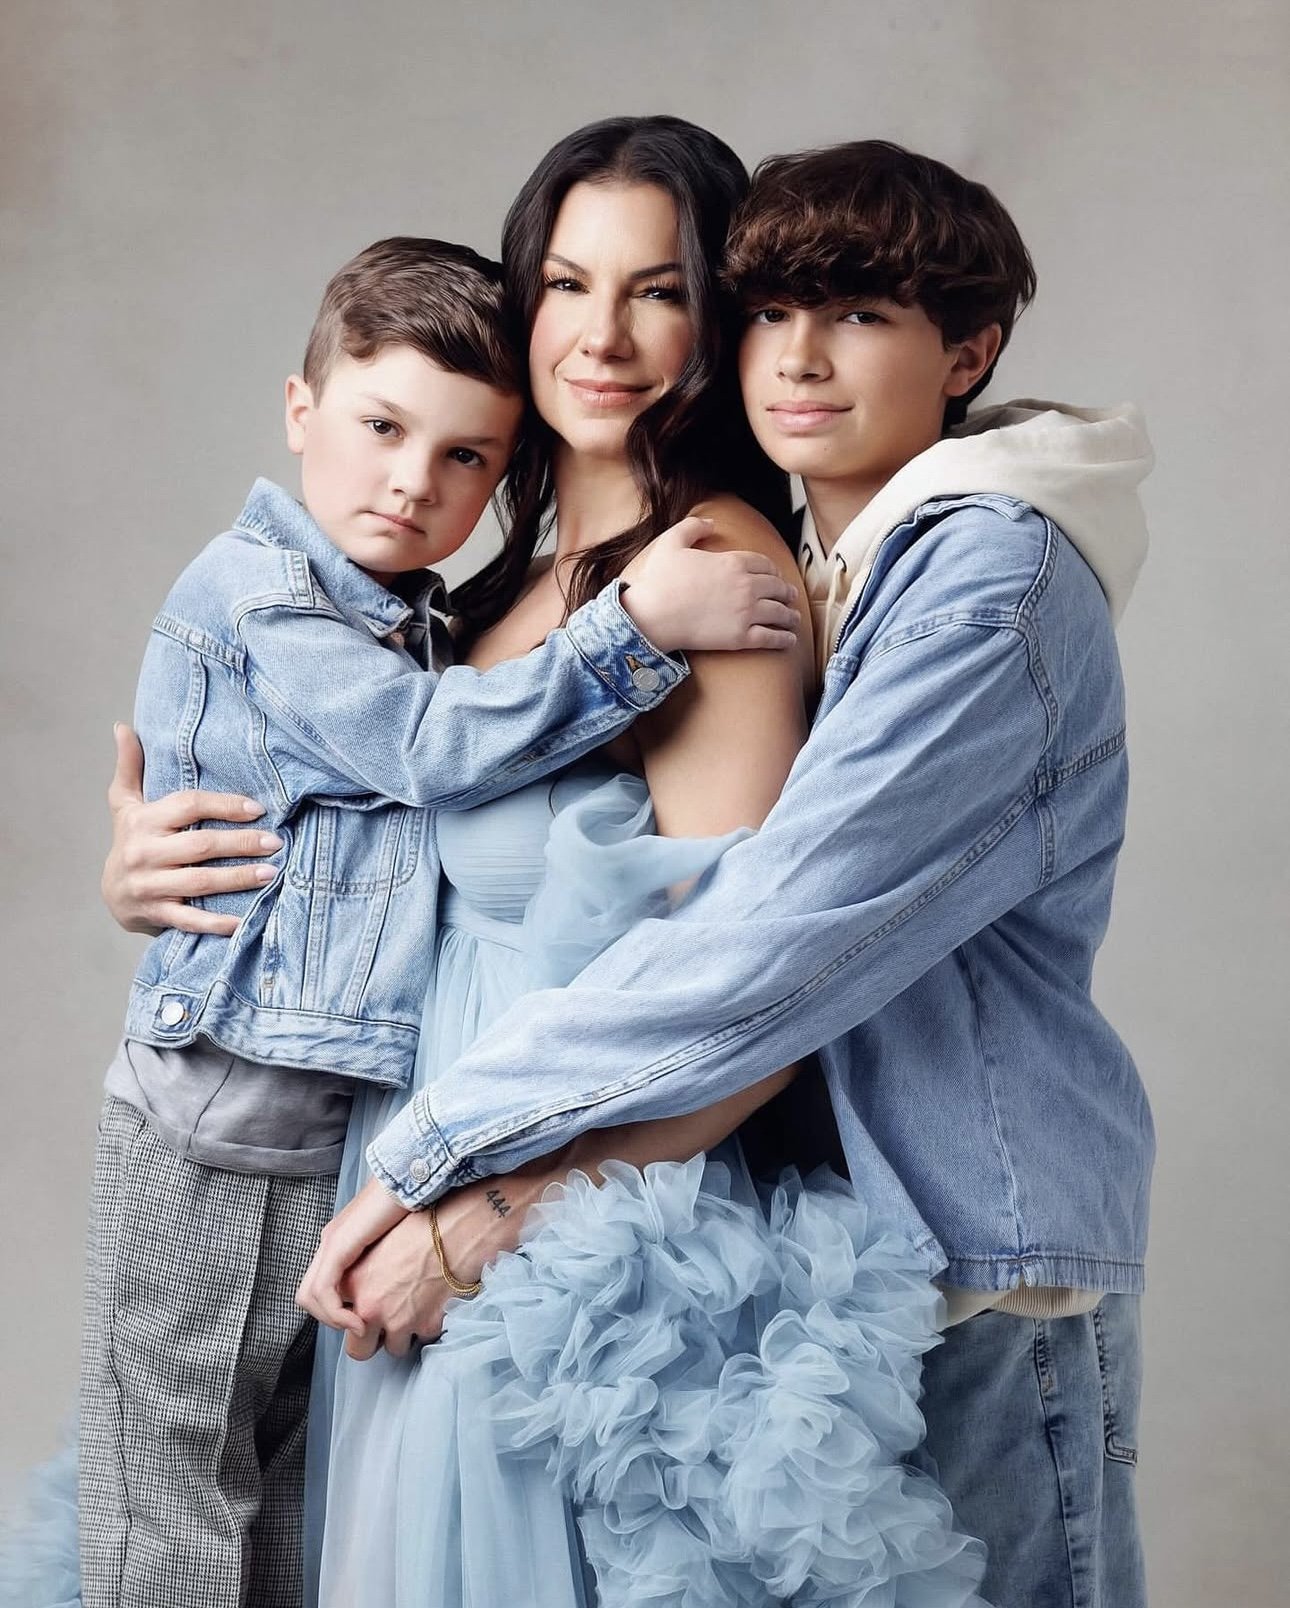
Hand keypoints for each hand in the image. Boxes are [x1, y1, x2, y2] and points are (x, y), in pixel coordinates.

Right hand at [102, 723, 281, 935]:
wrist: (112, 894)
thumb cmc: (131, 840)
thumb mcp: (125, 803)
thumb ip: (131, 766)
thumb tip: (122, 727)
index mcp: (144, 821)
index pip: (188, 806)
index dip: (224, 805)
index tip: (258, 808)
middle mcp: (144, 852)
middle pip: (200, 845)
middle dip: (241, 843)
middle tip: (277, 842)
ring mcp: (150, 885)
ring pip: (200, 882)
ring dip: (238, 879)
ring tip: (271, 873)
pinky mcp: (156, 914)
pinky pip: (190, 920)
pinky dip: (216, 923)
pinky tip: (244, 921)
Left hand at [296, 1175, 412, 1335]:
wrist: (420, 1181)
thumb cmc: (420, 1211)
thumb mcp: (397, 1241)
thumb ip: (385, 1262)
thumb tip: (394, 1289)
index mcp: (343, 1240)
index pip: (323, 1289)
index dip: (339, 1313)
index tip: (366, 1324)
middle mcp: (331, 1240)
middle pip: (309, 1296)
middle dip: (333, 1320)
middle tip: (360, 1329)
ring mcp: (331, 1241)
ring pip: (310, 1296)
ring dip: (334, 1320)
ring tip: (361, 1328)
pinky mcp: (337, 1242)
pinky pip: (322, 1289)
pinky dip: (336, 1312)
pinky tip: (358, 1320)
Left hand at [334, 1173, 541, 1358]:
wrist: (459, 1225)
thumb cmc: (422, 1223)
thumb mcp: (376, 1241)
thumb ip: (359, 1273)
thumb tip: (358, 1292)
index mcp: (353, 1283)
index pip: (336, 1321)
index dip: (351, 1318)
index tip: (363, 1313)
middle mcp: (370, 1306)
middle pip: (359, 1350)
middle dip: (372, 1340)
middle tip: (387, 1321)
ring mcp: (399, 1321)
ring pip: (394, 1349)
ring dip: (404, 1333)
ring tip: (417, 1306)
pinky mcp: (427, 1326)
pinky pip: (424, 1338)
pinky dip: (430, 1324)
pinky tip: (437, 1301)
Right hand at [621, 516, 800, 653]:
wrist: (652, 616)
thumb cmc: (659, 580)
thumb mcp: (672, 543)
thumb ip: (693, 527)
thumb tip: (711, 522)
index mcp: (734, 562)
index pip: (765, 564)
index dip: (773, 570)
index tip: (775, 577)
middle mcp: (746, 586)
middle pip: (777, 587)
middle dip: (785, 591)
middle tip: (789, 596)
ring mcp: (746, 613)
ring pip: (779, 612)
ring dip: (790, 615)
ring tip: (794, 618)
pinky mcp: (742, 638)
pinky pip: (771, 638)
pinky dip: (784, 639)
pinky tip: (789, 640)